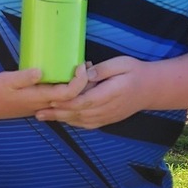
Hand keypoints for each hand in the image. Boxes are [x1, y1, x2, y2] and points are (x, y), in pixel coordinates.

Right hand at [0, 63, 88, 119]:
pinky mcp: (42, 103)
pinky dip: (70, 88)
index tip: (80, 65)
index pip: (68, 93)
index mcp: (40, 97)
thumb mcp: (6, 81)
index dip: (79, 81)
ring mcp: (44, 106)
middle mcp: (46, 104)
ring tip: (82, 68)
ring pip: (69, 100)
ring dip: (79, 86)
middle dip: (85, 83)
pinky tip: (69, 76)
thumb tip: (39, 71)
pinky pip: (62, 99)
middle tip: (87, 64)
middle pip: (74, 99)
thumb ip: (23, 77)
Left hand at [36, 56, 150, 127]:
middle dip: (56, 112)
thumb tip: (85, 71)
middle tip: (37, 111)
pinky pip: (87, 124)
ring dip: (60, 119)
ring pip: (80, 120)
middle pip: (78, 113)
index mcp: (111, 93)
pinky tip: (59, 119)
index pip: (84, 100)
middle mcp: (107, 108)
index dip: (67, 101)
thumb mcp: (121, 63)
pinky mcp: (106, 120)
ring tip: (41, 116)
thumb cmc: (135, 71)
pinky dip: (72, 122)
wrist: (150, 89)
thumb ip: (103, 69)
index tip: (51, 97)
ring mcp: (107, 116)